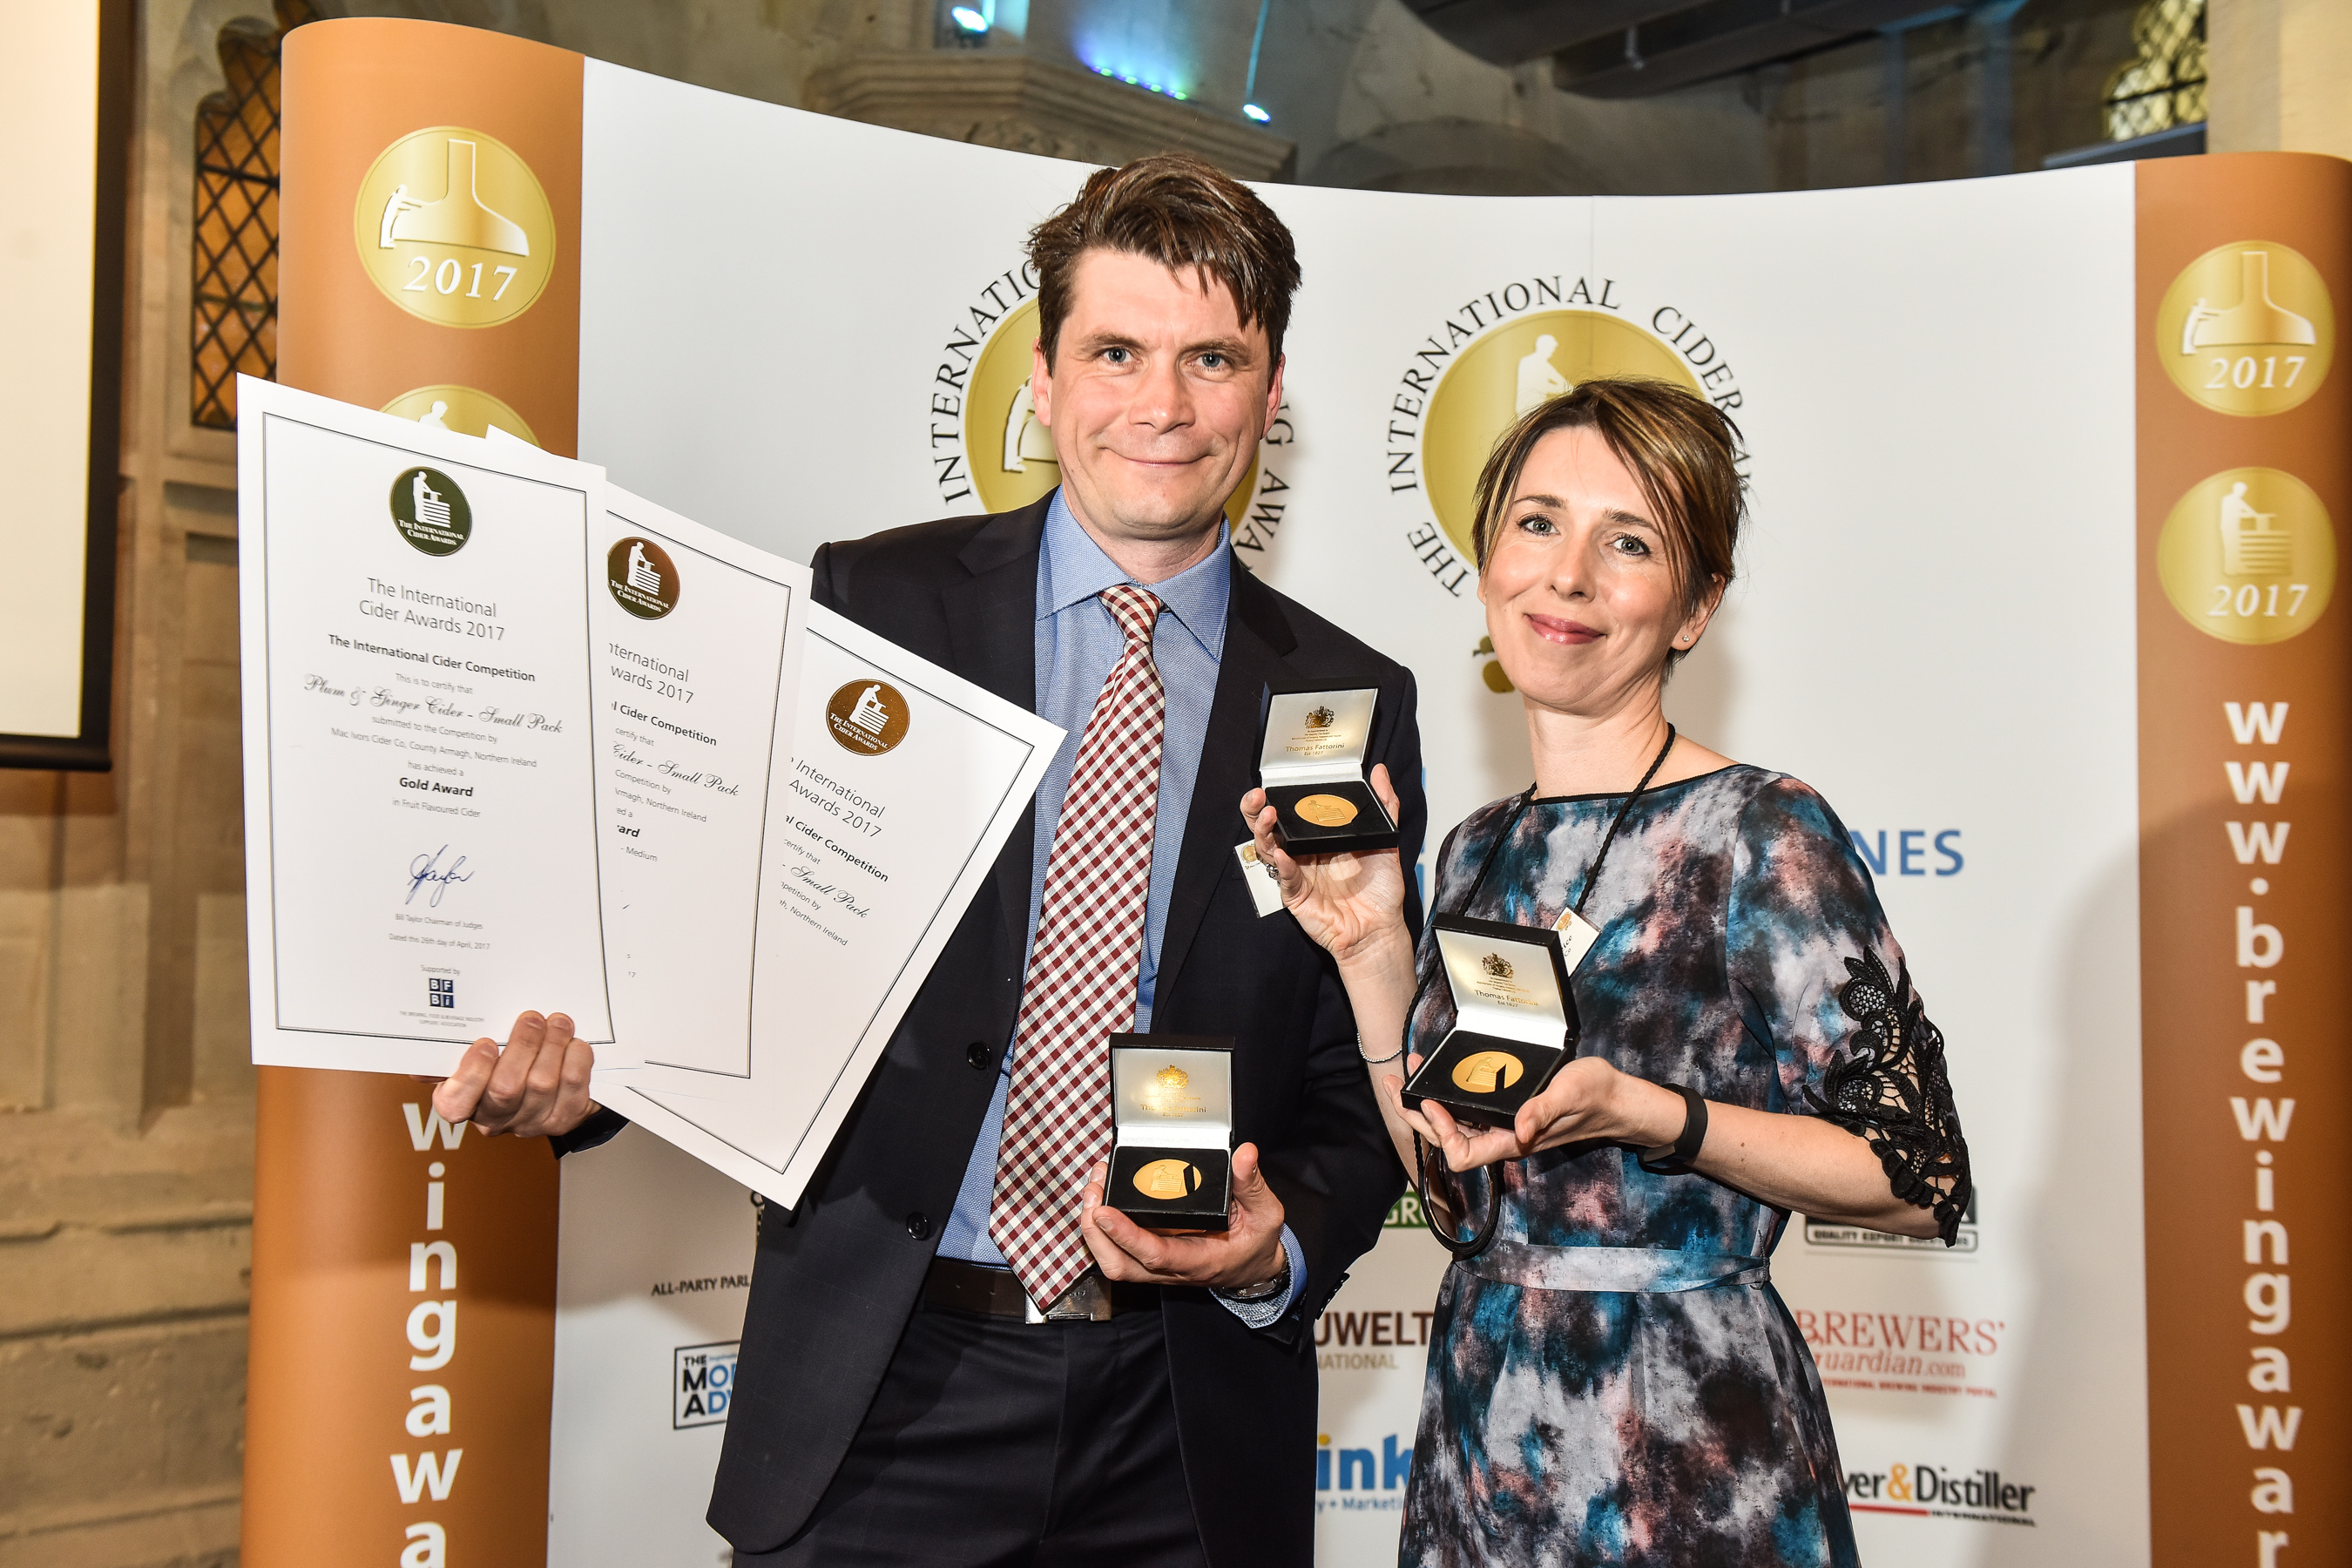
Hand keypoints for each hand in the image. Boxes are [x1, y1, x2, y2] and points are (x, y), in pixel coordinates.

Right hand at [424, 1010, 598, 1137]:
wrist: (556, 1088)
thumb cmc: (508, 1064)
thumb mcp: (477, 1058)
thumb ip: (451, 1056)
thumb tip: (420, 1063)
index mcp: (465, 1103)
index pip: (454, 1104)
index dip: (470, 1075)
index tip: (485, 1043)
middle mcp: (496, 1118)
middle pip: (505, 1089)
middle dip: (522, 1047)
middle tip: (531, 1018)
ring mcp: (532, 1121)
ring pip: (542, 1084)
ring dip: (553, 1046)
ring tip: (557, 1022)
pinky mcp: (565, 1117)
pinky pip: (573, 1086)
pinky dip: (576, 1059)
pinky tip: (574, 1044)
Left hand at [1079, 1142, 1287, 1290]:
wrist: (1254, 1268)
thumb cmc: (1257, 1242)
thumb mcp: (1265, 1213)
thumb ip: (1252, 1184)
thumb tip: (1244, 1153)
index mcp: (1199, 1260)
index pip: (1154, 1255)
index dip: (1125, 1234)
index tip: (1104, 1210)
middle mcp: (1172, 1269)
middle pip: (1120, 1265)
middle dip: (1096, 1233)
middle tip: (1093, 1192)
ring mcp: (1159, 1267)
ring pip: (1113, 1263)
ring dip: (1094, 1232)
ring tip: (1093, 1190)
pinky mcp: (1151, 1259)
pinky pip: (1118, 1251)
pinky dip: (1102, 1229)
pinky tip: (1101, 1197)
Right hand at [1240, 763, 1410, 965]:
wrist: (1381, 928)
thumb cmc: (1381, 890)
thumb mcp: (1386, 839)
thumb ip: (1384, 805)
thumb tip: (1379, 772)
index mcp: (1319, 839)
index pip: (1292, 813)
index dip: (1279, 797)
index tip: (1276, 783)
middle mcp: (1304, 854)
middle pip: (1270, 828)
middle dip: (1256, 811)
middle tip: (1257, 795)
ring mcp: (1297, 874)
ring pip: (1269, 850)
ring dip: (1264, 832)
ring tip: (1268, 815)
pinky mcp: (1296, 895)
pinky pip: (1285, 878)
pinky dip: (1283, 865)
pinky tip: (1284, 854)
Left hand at [1382, 1055, 1680, 1173]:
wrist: (1616, 1097)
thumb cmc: (1597, 1096)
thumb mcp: (1572, 1094)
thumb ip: (1546, 1111)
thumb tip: (1521, 1130)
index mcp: (1513, 1140)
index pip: (1462, 1153)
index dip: (1441, 1131)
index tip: (1432, 1100)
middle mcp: (1500, 1136)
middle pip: (1445, 1139)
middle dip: (1415, 1115)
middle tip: (1395, 1083)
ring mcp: (1500, 1124)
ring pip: (1450, 1124)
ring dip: (1423, 1103)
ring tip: (1405, 1075)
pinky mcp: (1504, 1110)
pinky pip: (1465, 1109)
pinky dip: (1444, 1093)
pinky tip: (1436, 1074)